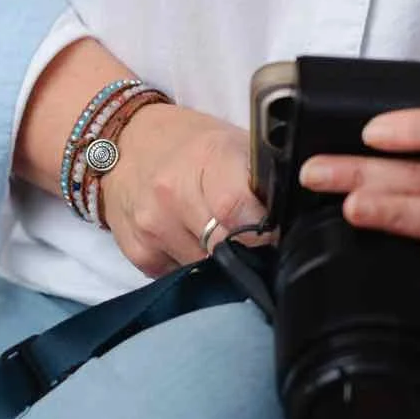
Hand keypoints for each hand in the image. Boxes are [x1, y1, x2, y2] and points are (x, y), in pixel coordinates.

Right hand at [98, 104, 275, 277]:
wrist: (126, 141)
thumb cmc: (189, 142)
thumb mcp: (232, 143)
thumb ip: (260, 180)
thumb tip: (293, 218)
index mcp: (206, 159)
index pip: (238, 210)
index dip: (263, 230)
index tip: (273, 234)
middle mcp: (172, 193)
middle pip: (225, 248)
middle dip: (244, 249)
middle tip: (249, 237)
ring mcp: (151, 225)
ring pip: (204, 269)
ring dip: (216, 260)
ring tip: (215, 231)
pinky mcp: (138, 252)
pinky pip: (179, 276)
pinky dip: (189, 265)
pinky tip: (187, 238)